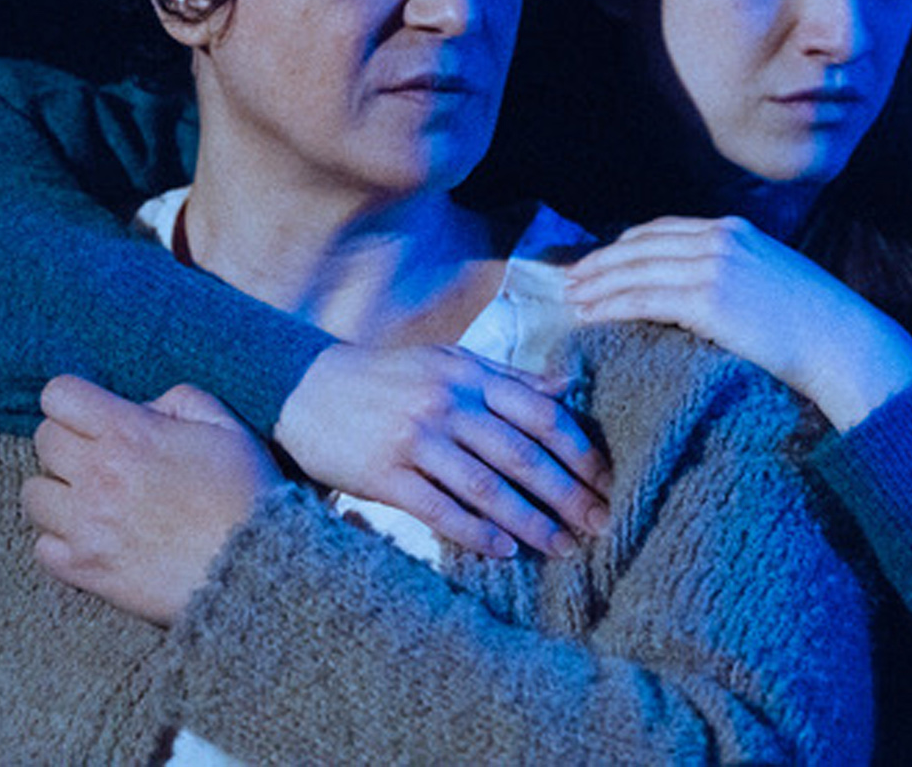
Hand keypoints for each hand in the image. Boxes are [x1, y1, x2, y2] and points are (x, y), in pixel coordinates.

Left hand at [22, 375, 282, 626]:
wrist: (255, 571)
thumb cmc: (245, 494)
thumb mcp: (226, 427)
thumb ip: (180, 400)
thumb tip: (142, 407)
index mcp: (130, 434)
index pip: (58, 396)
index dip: (76, 401)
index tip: (96, 416)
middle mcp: (98, 476)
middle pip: (43, 441)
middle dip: (70, 443)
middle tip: (102, 458)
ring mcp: (86, 526)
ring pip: (33, 494)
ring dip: (59, 492)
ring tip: (92, 500)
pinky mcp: (84, 570)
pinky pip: (41, 547)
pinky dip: (61, 542)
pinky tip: (94, 538)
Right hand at [274, 343, 610, 558]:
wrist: (303, 387)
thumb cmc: (387, 379)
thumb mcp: (447, 362)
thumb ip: (506, 376)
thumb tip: (567, 385)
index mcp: (468, 375)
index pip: (540, 413)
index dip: (580, 450)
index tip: (608, 481)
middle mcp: (446, 403)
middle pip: (521, 454)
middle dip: (567, 493)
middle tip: (600, 524)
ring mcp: (414, 437)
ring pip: (486, 486)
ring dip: (530, 521)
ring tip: (562, 546)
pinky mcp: (382, 472)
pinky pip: (438, 508)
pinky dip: (475, 531)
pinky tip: (504, 550)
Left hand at [565, 216, 911, 429]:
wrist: (846, 343)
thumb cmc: (816, 324)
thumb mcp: (774, 277)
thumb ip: (737, 271)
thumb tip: (704, 291)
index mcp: (735, 229)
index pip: (662, 230)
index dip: (625, 245)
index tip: (602, 260)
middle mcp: (720, 239)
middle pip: (640, 246)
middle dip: (601, 263)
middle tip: (571, 280)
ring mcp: (713, 266)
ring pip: (634, 271)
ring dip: (596, 285)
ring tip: (572, 299)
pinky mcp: (707, 300)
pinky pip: (642, 299)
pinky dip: (609, 306)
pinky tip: (590, 316)